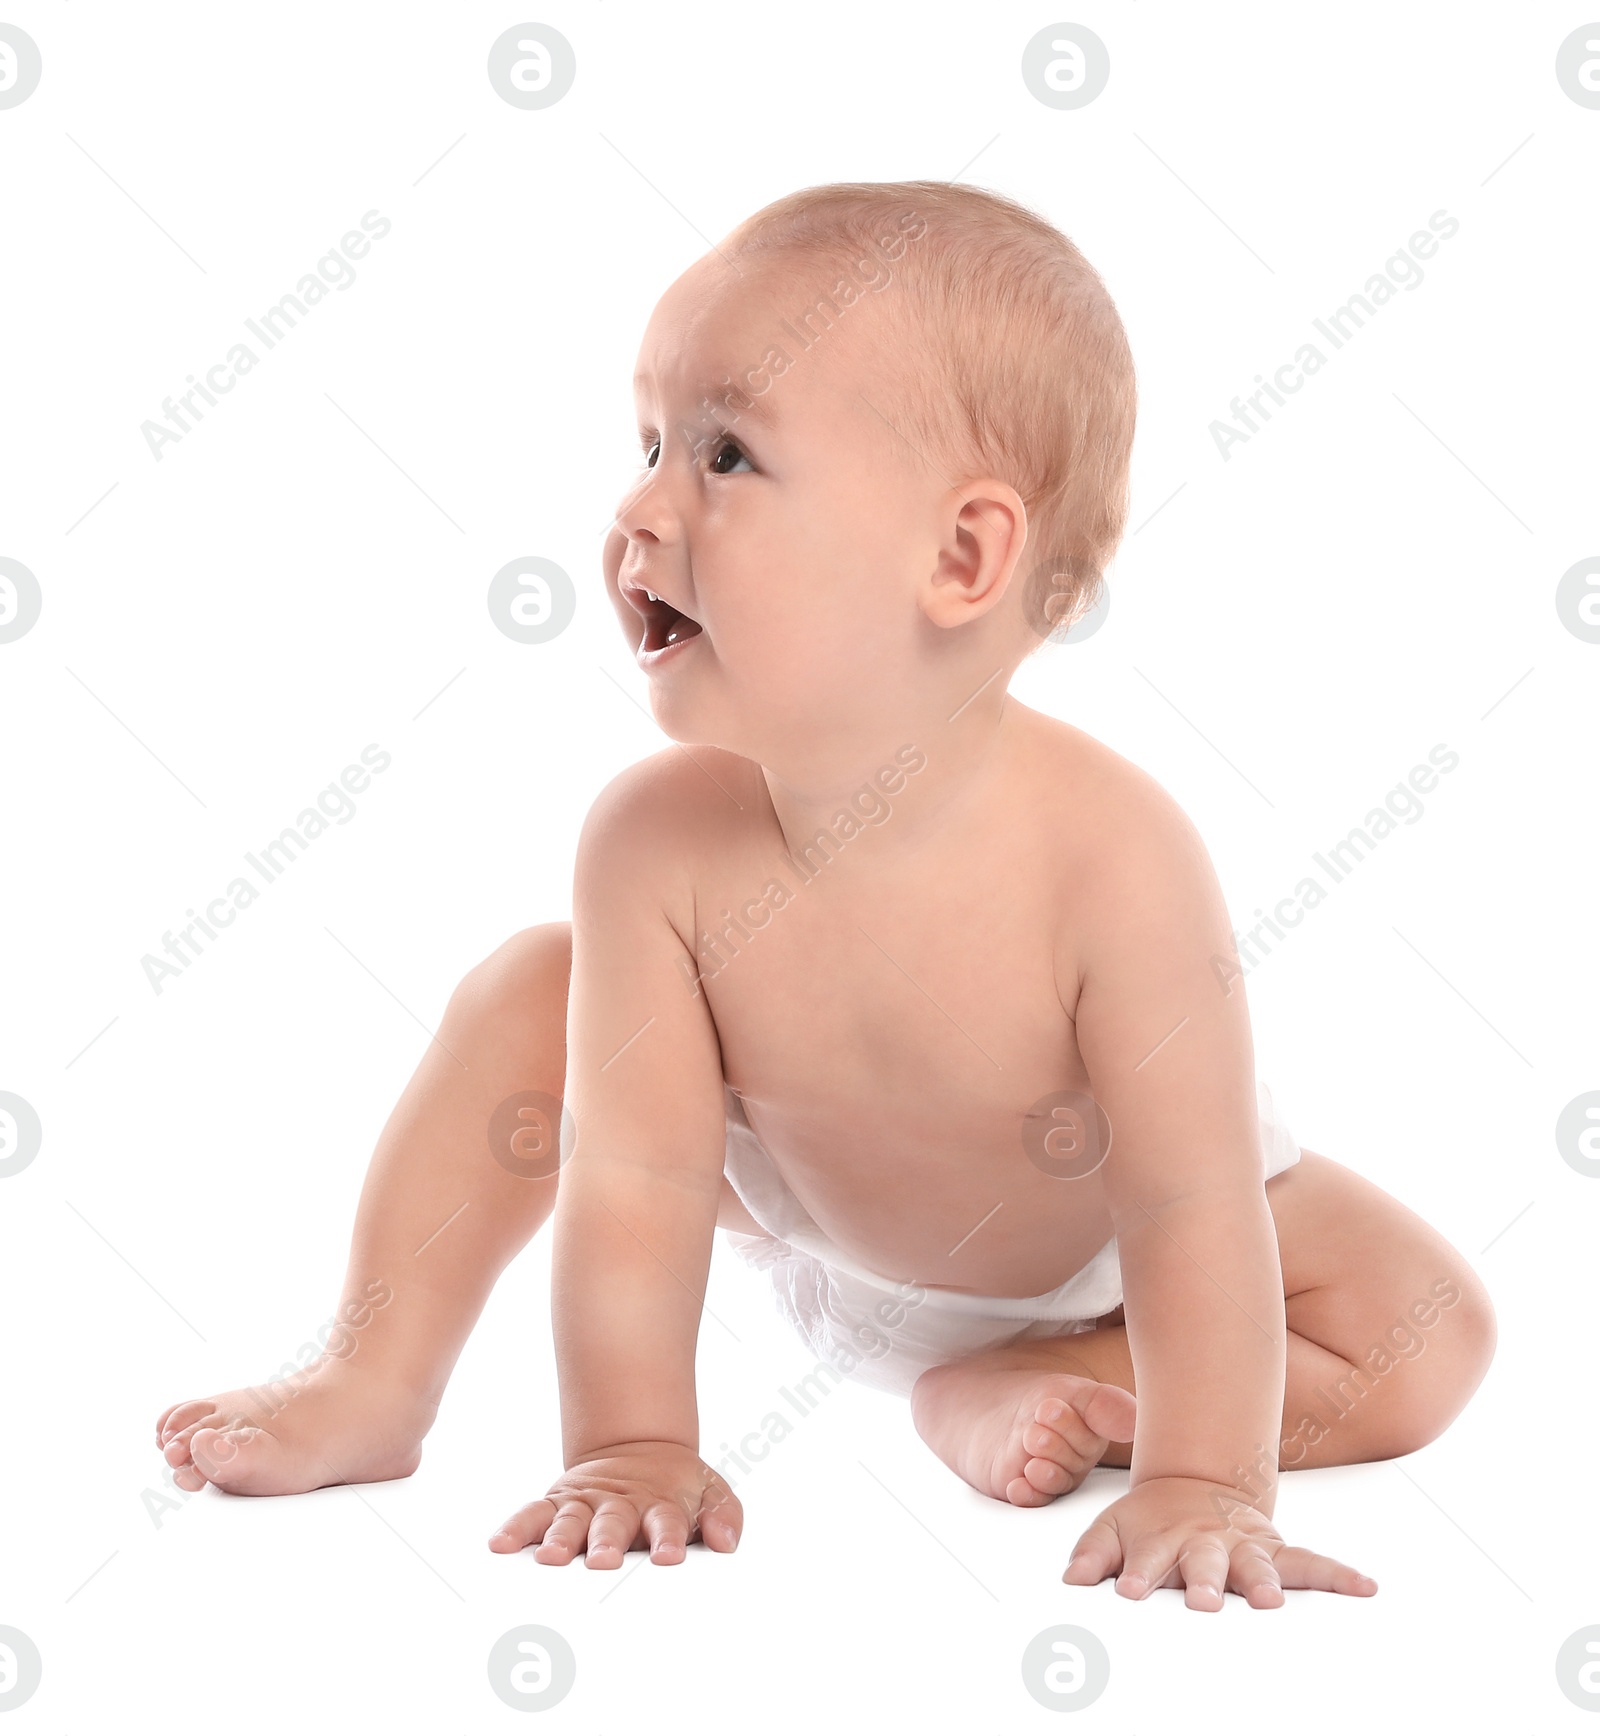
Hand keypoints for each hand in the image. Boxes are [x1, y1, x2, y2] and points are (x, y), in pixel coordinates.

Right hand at [488, 1440, 741, 1568]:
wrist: (641, 1450)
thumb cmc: (677, 1489)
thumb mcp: (711, 1494)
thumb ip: (724, 1516)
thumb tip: (725, 1541)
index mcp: (659, 1505)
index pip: (667, 1521)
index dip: (668, 1538)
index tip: (669, 1557)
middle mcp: (620, 1505)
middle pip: (613, 1523)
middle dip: (607, 1542)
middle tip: (603, 1561)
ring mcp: (586, 1504)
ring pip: (571, 1520)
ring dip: (561, 1538)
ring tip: (550, 1558)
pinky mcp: (559, 1502)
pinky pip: (533, 1514)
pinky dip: (516, 1527)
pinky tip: (499, 1545)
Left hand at [1062, 1476, 1376, 1609]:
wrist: (1194, 1484)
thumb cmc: (1151, 1521)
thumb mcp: (1114, 1527)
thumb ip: (1093, 1553)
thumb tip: (1070, 1581)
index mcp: (1165, 1542)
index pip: (1149, 1563)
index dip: (1139, 1576)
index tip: (1129, 1591)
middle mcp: (1208, 1546)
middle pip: (1206, 1565)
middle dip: (1204, 1583)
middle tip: (1203, 1601)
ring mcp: (1244, 1548)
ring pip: (1257, 1565)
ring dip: (1264, 1582)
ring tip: (1273, 1601)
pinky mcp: (1276, 1551)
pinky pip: (1312, 1563)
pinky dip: (1338, 1574)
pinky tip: (1364, 1586)